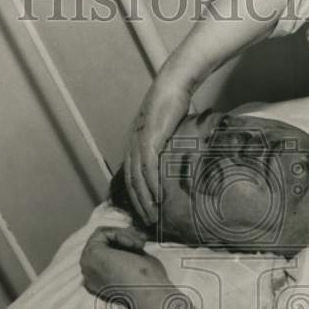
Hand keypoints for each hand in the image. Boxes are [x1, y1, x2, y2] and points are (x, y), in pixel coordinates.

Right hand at [80, 226, 168, 300]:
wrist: (148, 291)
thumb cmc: (148, 282)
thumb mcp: (136, 262)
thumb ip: (126, 252)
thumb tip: (127, 235)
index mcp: (99, 282)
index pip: (106, 252)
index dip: (124, 243)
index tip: (142, 242)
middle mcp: (90, 275)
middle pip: (103, 243)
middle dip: (125, 237)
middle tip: (142, 240)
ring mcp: (87, 264)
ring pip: (102, 236)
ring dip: (124, 235)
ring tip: (139, 244)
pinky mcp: (90, 253)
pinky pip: (102, 233)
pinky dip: (120, 234)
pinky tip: (132, 245)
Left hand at [124, 85, 190, 224]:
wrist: (172, 86)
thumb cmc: (172, 106)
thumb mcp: (167, 132)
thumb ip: (167, 147)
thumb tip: (178, 162)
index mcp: (133, 145)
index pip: (130, 177)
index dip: (136, 197)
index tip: (145, 212)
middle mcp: (131, 146)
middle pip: (131, 183)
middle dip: (139, 204)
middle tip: (148, 222)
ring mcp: (138, 143)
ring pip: (138, 179)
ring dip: (145, 200)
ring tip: (153, 216)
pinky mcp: (149, 140)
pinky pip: (148, 168)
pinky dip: (152, 185)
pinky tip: (159, 198)